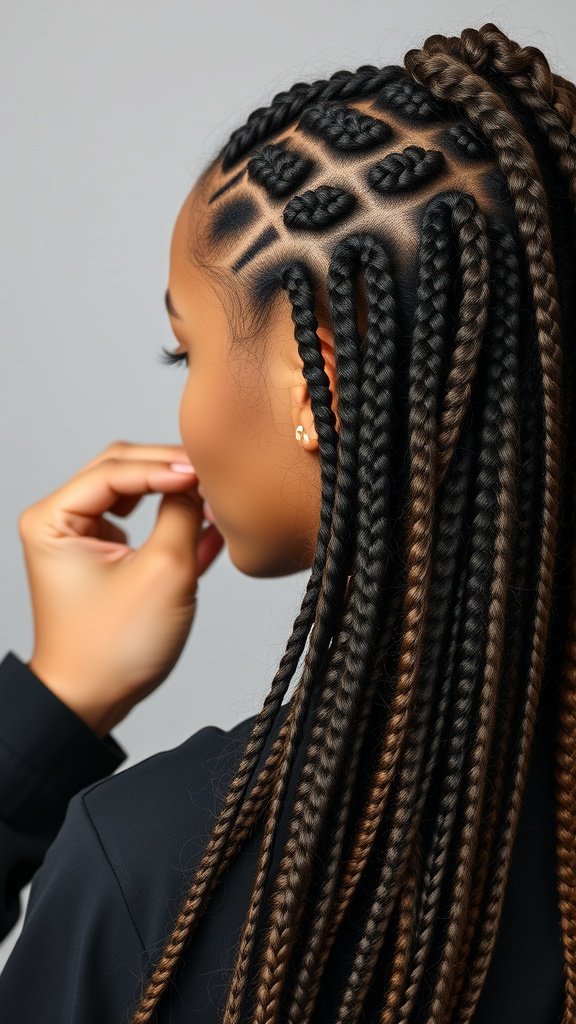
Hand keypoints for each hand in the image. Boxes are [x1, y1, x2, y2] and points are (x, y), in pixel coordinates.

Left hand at [18, 441, 224, 735]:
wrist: (92, 700)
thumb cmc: (113, 648)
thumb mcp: (162, 573)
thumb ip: (183, 515)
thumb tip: (199, 483)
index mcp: (53, 518)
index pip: (116, 469)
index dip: (165, 467)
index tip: (208, 473)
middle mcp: (60, 520)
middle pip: (123, 469)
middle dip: (170, 472)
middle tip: (214, 477)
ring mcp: (81, 536)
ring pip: (135, 490)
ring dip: (175, 492)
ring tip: (213, 499)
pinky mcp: (102, 555)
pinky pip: (141, 520)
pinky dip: (171, 519)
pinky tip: (206, 525)